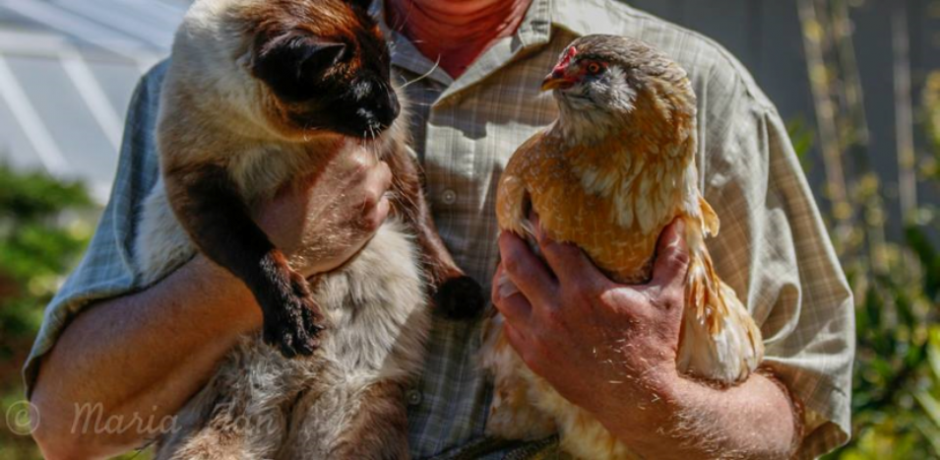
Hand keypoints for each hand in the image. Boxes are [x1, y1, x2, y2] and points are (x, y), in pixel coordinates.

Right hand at [256, 144, 391, 276]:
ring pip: (382, 176)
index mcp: (339, 148)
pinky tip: (352, 210)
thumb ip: (320, 146)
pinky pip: (384, 204)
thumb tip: (332, 136)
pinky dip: (374, 203)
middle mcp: (360, 169)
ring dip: (371, 179)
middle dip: (361, 158)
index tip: (347, 141)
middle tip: (339, 171)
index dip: (356, 134)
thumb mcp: (291, 162)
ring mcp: (369, 198)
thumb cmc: (275, 205)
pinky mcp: (371, 224)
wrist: (277, 249)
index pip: (364, 129)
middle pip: (373, 153)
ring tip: (347, 190)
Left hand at [492, 216, 689, 423]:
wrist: (637, 399)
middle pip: (516, 262)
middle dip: (509, 240)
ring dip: (501, 276)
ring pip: (503, 296)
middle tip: (509, 229)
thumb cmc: (653, 345)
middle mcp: (556, 310)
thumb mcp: (667, 299)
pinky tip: (517, 300)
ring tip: (506, 263)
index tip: (536, 209)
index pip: (550, 242)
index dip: (539, 221)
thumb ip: (671, 258)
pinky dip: (509, 309)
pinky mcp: (534, 357)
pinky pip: (508, 325)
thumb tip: (678, 222)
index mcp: (585, 289)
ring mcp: (541, 335)